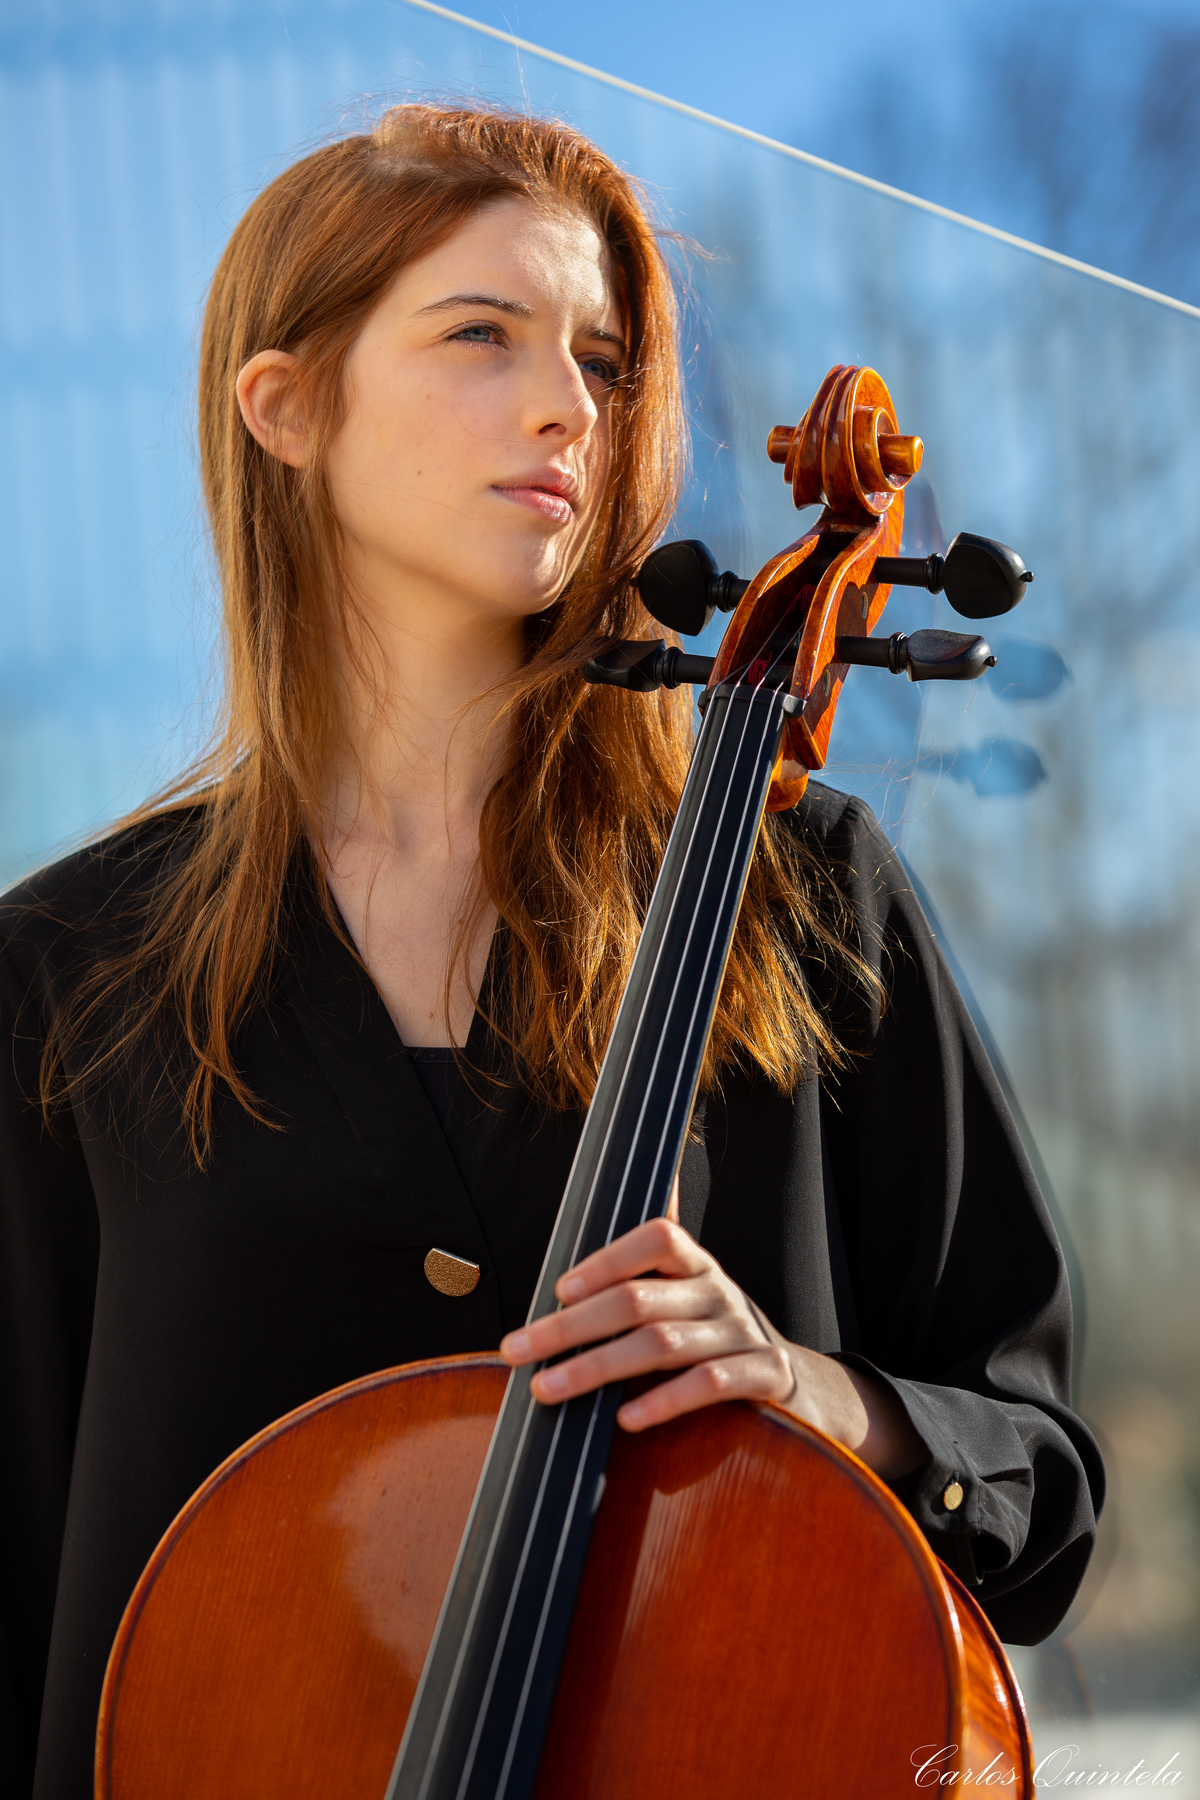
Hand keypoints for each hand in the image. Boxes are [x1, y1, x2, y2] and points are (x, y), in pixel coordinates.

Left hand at [498, 1214, 925, 1479]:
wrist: (795, 1384)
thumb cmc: (713, 1337)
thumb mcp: (684, 1297)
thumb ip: (640, 1273)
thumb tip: (578, 1257)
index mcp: (696, 1264)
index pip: (656, 1238)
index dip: (607, 1259)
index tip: (558, 1290)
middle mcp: (719, 1290)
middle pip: (638, 1300)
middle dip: (569, 1327)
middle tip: (517, 1350)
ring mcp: (743, 1333)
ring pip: (662, 1344)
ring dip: (597, 1368)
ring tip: (549, 1390)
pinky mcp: (766, 1375)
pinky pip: (710, 1385)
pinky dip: (663, 1401)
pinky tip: (626, 1419)